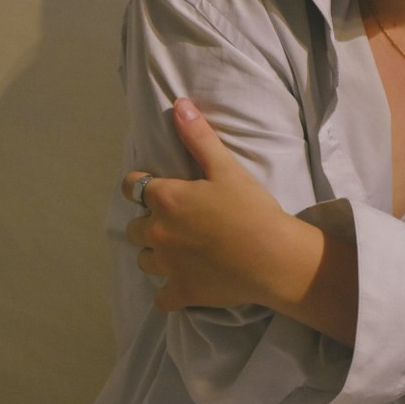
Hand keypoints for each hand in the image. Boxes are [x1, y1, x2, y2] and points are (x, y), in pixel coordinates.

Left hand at [123, 99, 302, 311]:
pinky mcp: (182, 292)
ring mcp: (167, 266)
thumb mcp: (226, 167)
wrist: (272, 257)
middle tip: (173, 221)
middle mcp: (157, 232)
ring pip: (143, 260)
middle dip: (148, 222)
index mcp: (165, 198)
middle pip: (134, 227)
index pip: (133, 186)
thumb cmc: (250, 208)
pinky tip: (178, 285)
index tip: (153, 187)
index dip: (140, 184)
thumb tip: (179, 105)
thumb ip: (199, 137)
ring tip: (175, 251)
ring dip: (154, 254)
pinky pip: (161, 298)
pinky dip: (166, 292)